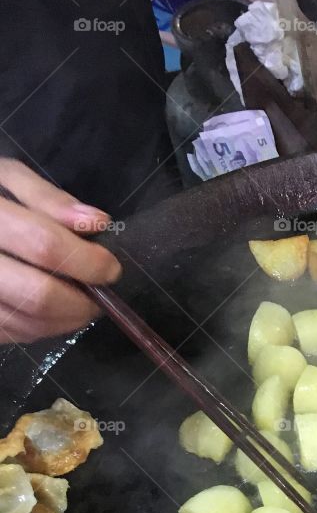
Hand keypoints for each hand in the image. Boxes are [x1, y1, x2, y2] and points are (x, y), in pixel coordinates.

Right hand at [0, 159, 121, 342]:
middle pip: (39, 294)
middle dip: (83, 299)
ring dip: (68, 318)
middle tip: (100, 292)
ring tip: (80, 299)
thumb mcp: (4, 178)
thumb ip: (47, 198)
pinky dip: (45, 326)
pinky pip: (17, 334)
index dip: (87, 261)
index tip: (111, 267)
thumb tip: (95, 222)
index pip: (43, 245)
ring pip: (30, 322)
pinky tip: (52, 308)